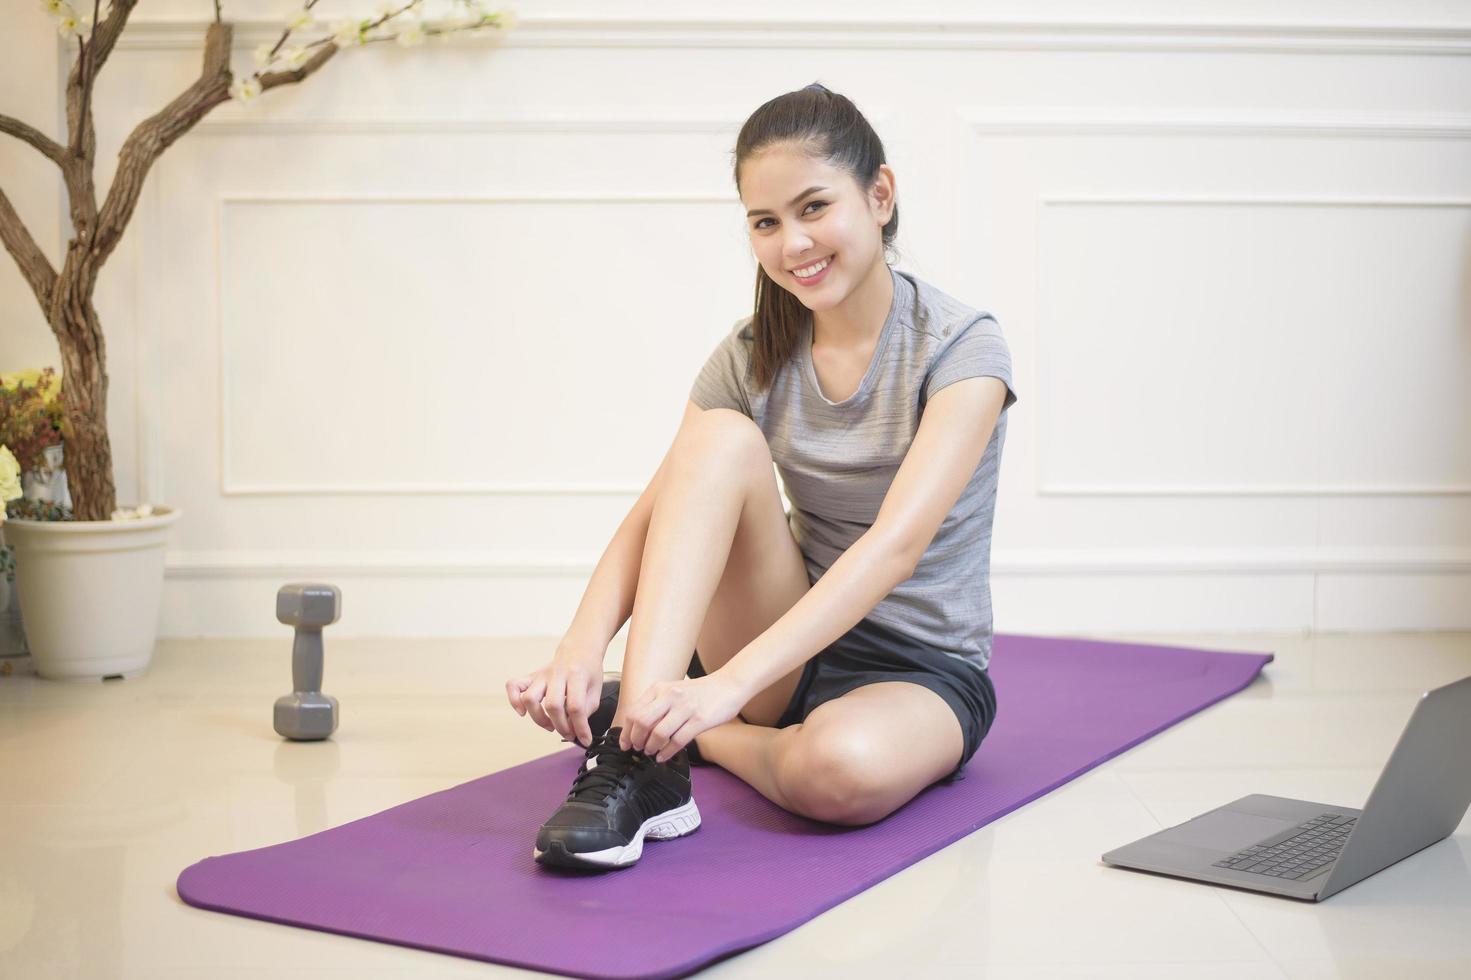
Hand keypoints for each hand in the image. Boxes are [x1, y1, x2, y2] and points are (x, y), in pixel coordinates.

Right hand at [505, 648, 604, 747]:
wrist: (579, 649)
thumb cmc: (588, 670)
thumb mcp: (596, 689)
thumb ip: (586, 710)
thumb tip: (575, 730)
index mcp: (577, 675)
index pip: (575, 706)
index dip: (580, 727)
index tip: (585, 739)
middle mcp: (557, 674)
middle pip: (552, 705)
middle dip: (561, 726)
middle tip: (569, 734)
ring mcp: (542, 675)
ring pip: (530, 698)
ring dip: (539, 718)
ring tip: (550, 725)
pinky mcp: (532, 676)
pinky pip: (513, 685)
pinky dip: (514, 700)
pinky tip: (522, 712)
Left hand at [619, 672, 748, 763]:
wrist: (729, 685)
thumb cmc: (700, 692)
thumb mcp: (673, 691)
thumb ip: (656, 705)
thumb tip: (638, 728)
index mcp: (660, 688)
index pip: (634, 711)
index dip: (627, 731)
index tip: (625, 743)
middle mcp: (670, 695)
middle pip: (642, 722)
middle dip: (636, 740)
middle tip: (638, 749)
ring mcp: (685, 708)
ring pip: (658, 733)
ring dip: (651, 747)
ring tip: (651, 753)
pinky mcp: (699, 720)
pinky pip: (677, 740)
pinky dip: (667, 752)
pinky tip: (663, 756)